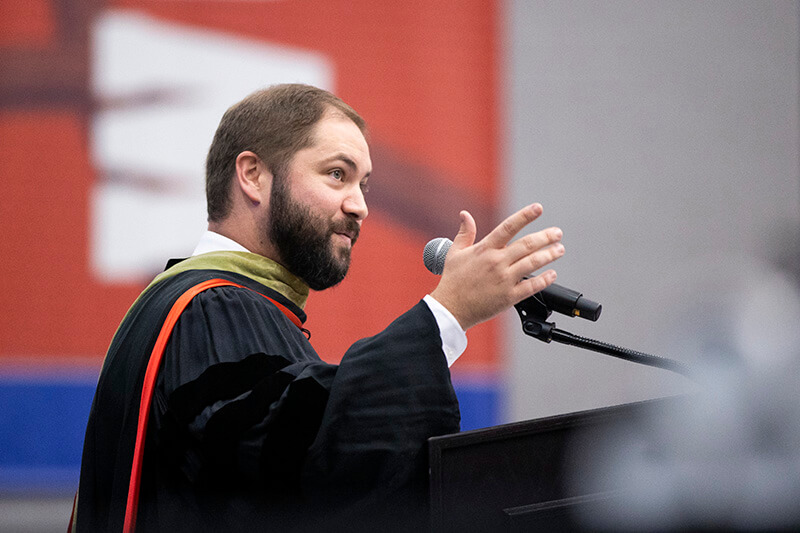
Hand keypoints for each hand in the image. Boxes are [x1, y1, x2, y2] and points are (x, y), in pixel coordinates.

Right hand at [429, 203, 563, 329]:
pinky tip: (552, 273)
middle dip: (546, 237)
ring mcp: (504, 279)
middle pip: (527, 245)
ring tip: (559, 249)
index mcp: (485, 249)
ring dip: (549, 255)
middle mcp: (496, 262)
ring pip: (532, 263)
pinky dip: (544, 279)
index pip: (508, 227)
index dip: (525, 216)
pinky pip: (531, 286)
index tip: (538, 208)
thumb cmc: (453, 280)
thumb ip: (465, 233)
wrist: (451, 308)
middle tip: (557, 233)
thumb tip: (465, 214)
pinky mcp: (509, 297)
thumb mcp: (454, 253)